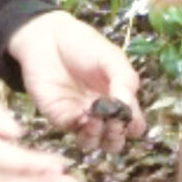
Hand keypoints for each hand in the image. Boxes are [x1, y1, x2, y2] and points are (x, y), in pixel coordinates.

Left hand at [7, 10, 145, 151]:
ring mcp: (81, 117)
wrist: (47, 38)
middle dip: (117, 137)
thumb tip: (127, 106)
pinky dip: (82, 128)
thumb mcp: (111, 57)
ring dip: (99, 136)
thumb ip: (124, 79)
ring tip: (97, 120)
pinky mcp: (61, 117)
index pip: (133, 123)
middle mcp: (102, 112)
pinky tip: (83, 116)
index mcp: (118, 98)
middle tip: (114, 123)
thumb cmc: (82, 44)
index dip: (133, 125)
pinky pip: (74, 132)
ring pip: (95, 142)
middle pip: (115, 140)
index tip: (128, 113)